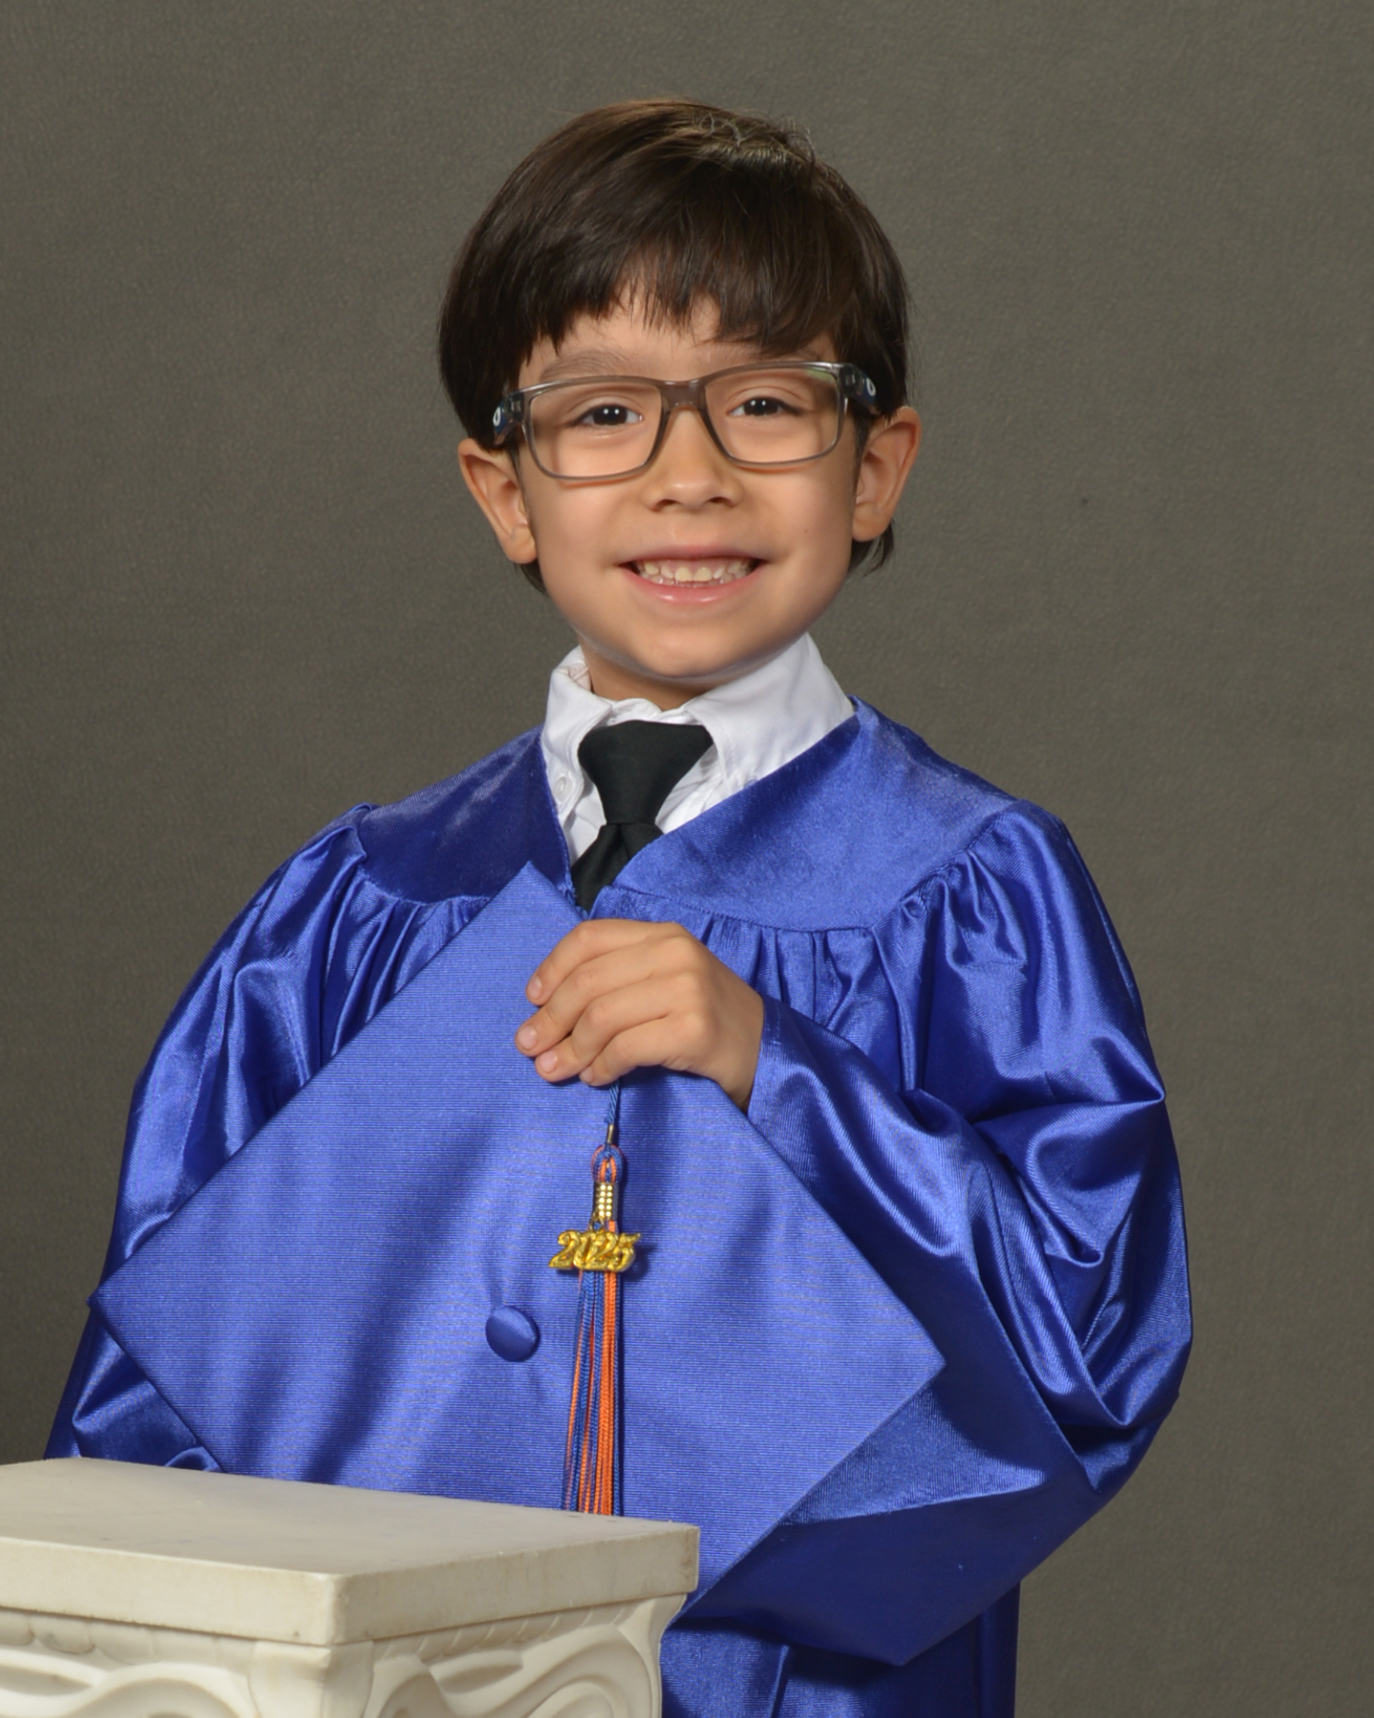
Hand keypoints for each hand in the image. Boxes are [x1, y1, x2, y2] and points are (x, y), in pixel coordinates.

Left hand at [515, 919, 763, 1109]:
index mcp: (662, 935)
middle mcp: (675, 954)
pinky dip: (601, 1066)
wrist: (764, 1049)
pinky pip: (626, 1048)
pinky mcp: (693, 1029)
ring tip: (555, 1069)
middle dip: (550, 1019)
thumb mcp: (664, 980)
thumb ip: (617, 980)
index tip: (532, 999)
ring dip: (570, 1049)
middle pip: (588, 982)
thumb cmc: (705, 1018)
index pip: (590, 938)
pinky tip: (595, 1076)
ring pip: (601, 1017)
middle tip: (529, 1046)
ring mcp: (687, 990)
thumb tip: (544, 1010)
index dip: (552, 968)